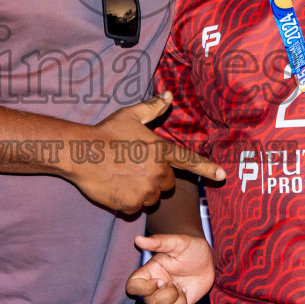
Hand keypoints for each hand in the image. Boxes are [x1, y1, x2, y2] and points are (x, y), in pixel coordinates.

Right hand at [69, 94, 225, 214]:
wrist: (82, 153)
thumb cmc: (106, 133)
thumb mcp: (130, 116)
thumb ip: (152, 107)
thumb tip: (168, 95)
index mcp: (160, 150)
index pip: (188, 161)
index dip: (206, 168)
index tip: (222, 175)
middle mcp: (157, 172)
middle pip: (167, 184)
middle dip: (156, 179)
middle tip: (134, 168)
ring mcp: (145, 190)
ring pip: (152, 198)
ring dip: (142, 192)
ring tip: (122, 177)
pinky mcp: (131, 204)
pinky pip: (135, 208)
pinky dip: (127, 202)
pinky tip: (115, 188)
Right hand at [127, 232, 213, 303]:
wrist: (206, 259)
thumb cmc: (190, 247)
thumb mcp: (177, 242)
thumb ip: (159, 242)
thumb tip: (138, 239)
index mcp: (149, 272)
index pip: (132, 286)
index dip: (144, 289)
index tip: (162, 281)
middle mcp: (153, 288)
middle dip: (168, 296)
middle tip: (178, 284)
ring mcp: (164, 300)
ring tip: (183, 291)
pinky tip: (185, 303)